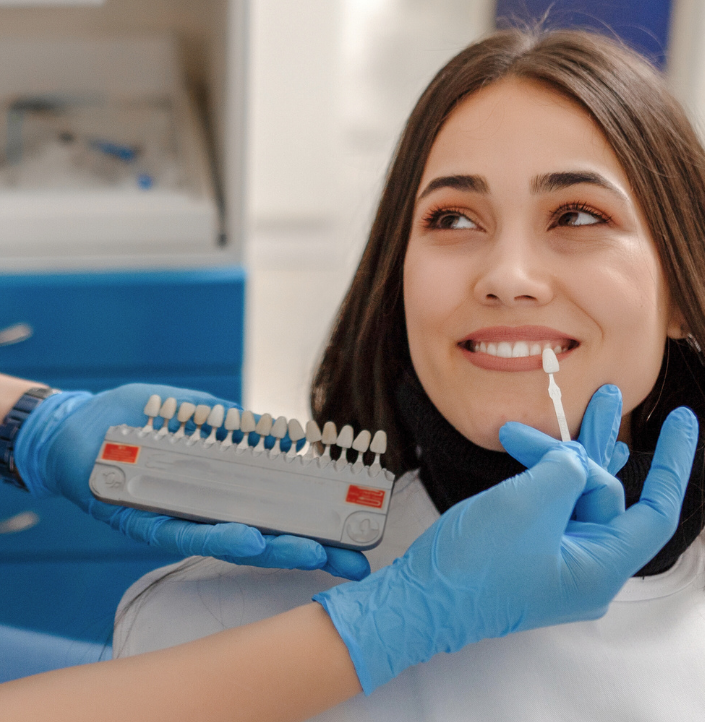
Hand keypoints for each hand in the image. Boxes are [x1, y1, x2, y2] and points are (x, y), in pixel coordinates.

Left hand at [14, 382, 369, 579]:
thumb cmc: (137, 418)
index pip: (276, 512)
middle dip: (309, 549)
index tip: (359, 533)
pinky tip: (245, 537)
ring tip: (308, 551)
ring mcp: (175, 520)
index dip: (316, 525)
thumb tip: (288, 437)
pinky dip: (214, 537)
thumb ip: (238, 427)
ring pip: (228, 543)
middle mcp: (203, 512)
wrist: (76, 425)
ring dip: (270, 549)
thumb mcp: (199, 414)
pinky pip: (180, 535)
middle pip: (264, 536)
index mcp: (220, 489)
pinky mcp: (141, 522)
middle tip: (351, 559)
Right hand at [315, 406, 697, 693]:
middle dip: (601, 443)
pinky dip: (550, 467)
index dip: (674, 462)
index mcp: (600, 566)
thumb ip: (569, 469)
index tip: (684, 423)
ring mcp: (558, 557)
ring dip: (574, 446)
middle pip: (609, 494)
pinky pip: (556, 500)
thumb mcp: (534, 501)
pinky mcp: (533, 547)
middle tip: (612, 395)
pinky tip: (550, 440)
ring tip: (587, 403)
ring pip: (579, 491)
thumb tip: (575, 460)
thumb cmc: (476, 564)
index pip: (656, 511)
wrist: (420, 598)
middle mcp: (586, 565)